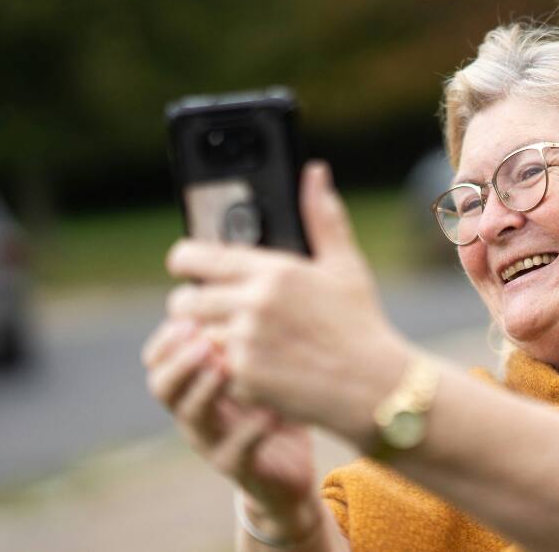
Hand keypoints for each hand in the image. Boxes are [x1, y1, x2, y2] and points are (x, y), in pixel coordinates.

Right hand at [141, 318, 320, 539]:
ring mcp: (213, 441)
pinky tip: (270, 411)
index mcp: (195, 383)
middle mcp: (195, 411)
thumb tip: (242, 269)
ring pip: (192, 417)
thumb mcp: (259, 362)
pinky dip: (251, 430)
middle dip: (179, 360)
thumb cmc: (274, 403)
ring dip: (206, 389)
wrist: (290, 467)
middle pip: (163, 386)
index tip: (186, 312)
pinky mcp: (238, 468)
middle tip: (201, 338)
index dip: (167, 337)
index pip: (159, 358)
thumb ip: (246, 327)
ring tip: (226, 367)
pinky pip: (235, 451)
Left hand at [163, 161, 409, 448]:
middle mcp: (253, 304)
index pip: (195, 257)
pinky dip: (231, 371)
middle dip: (193, 305)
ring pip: (197, 338)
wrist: (374, 386)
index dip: (184, 260)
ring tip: (242, 340)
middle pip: (184, 301)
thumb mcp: (345, 266)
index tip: (186, 265)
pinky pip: (216, 369)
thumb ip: (322, 217)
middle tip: (215, 309)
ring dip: (211, 339)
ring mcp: (245, 344)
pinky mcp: (244, 379)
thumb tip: (315, 172)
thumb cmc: (360, 323)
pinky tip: (260, 368)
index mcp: (274, 271)